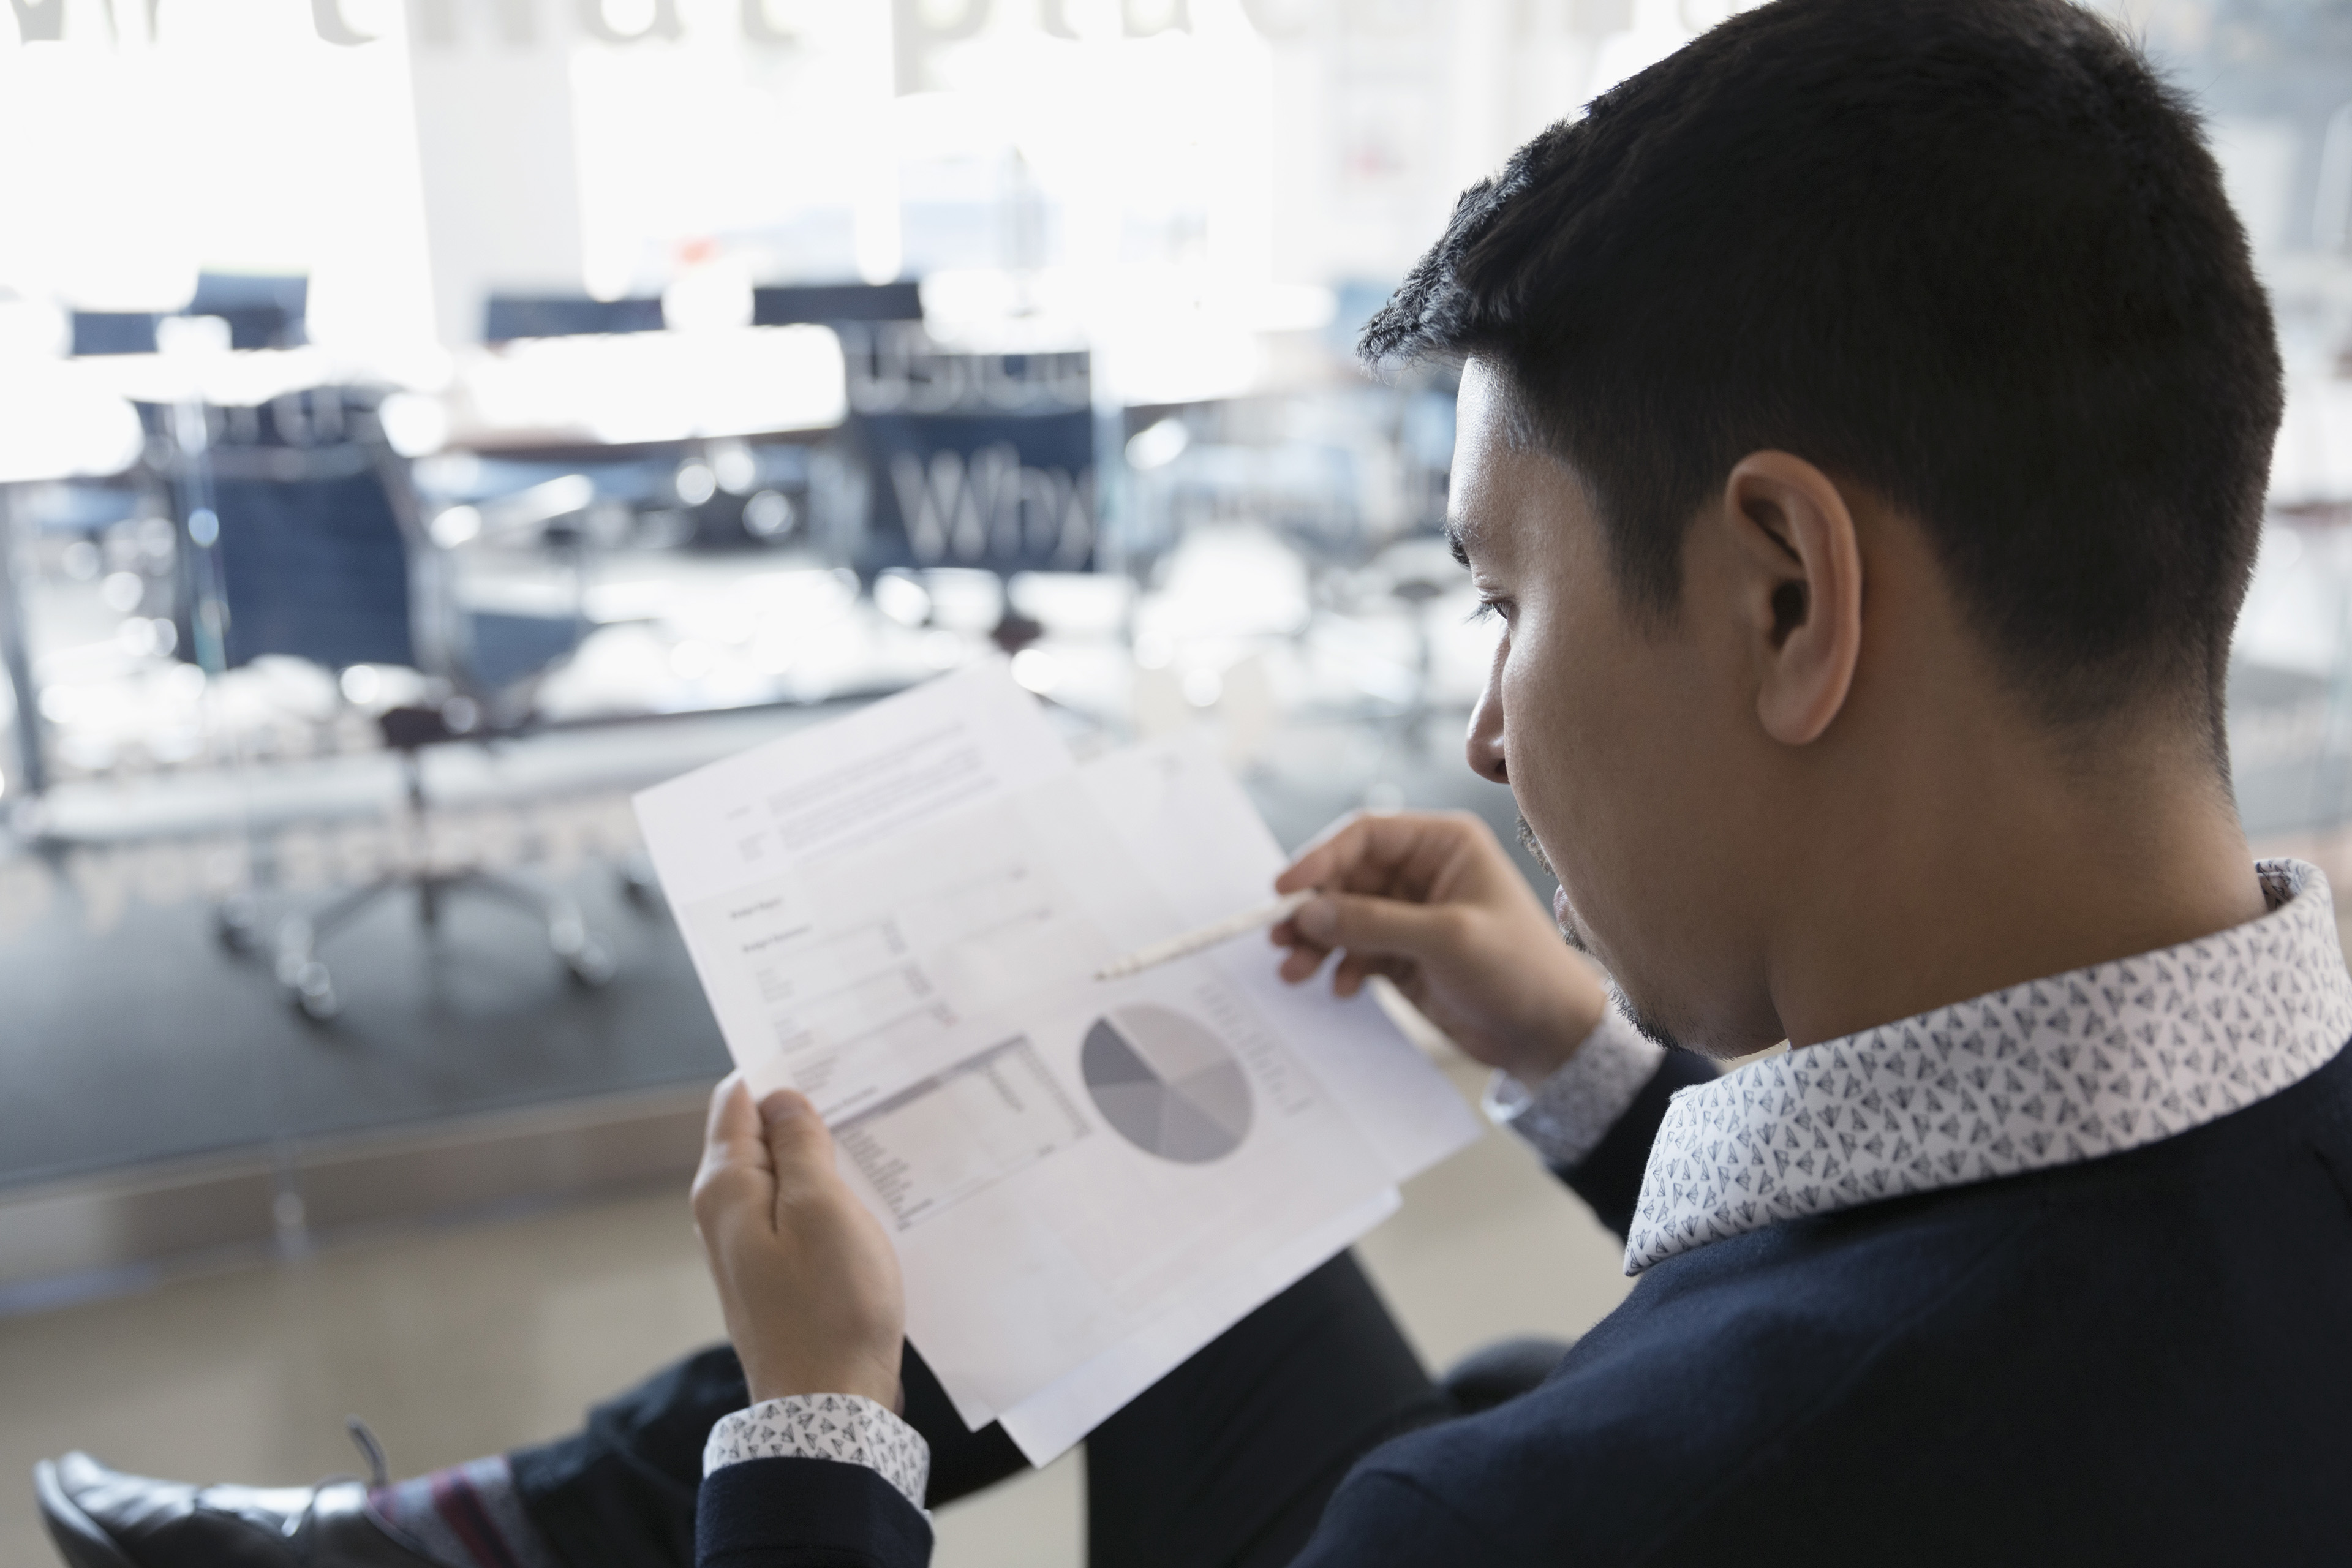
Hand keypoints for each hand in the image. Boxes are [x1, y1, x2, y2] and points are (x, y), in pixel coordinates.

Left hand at [691, 1073, 905, 1410]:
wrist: (830, 1409)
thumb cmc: (830, 1308)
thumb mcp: (823, 1210)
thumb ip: (801, 1145)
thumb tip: (781, 1096)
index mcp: (726, 1187)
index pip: (740, 1099)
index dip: (782, 1070)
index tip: (832, 1051)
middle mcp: (724, 1213)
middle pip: (760, 1135)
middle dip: (806, 1110)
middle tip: (867, 1085)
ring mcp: (747, 1246)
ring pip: (783, 1174)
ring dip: (823, 1154)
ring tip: (874, 1133)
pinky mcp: (775, 1274)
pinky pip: (796, 1213)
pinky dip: (827, 1195)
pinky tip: (867, 1193)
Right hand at [1272, 810, 1609, 1084]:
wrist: (1548, 1035)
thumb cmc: (1519, 970)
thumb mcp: (1447, 938)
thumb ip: (1375, 922)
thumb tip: (1310, 912)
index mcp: (1444, 845)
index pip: (1365, 835)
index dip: (1320, 858)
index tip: (1285, 891)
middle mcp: (1423, 873)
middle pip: (1345, 876)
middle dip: (1313, 908)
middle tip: (1280, 938)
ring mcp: (1411, 915)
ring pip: (1343, 916)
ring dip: (1316, 942)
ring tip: (1295, 972)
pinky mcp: (1403, 954)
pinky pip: (1354, 950)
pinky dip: (1340, 967)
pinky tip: (1344, 989)